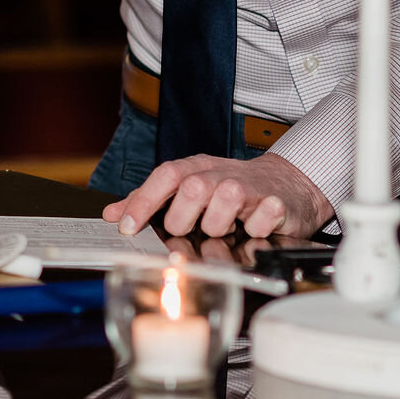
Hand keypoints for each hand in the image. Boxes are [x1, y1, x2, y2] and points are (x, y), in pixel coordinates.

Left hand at [104, 152, 333, 239]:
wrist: (286, 184)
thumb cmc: (229, 188)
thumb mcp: (189, 188)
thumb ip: (150, 201)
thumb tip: (113, 213)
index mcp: (196, 168)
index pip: (165, 176)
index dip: (143, 201)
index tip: (127, 227)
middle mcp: (221, 174)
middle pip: (192, 188)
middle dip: (182, 217)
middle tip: (187, 230)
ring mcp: (251, 186)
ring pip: (226, 200)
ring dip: (219, 225)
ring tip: (224, 230)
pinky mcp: (277, 203)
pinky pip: (263, 216)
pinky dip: (256, 227)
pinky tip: (253, 228)